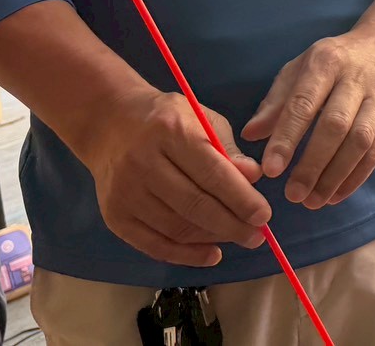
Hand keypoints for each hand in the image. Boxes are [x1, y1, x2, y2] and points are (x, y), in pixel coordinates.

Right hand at [80, 90, 269, 267]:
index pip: (212, 173)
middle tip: (256, 236)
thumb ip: (228, 149)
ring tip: (238, 238)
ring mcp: (126, 192)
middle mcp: (144, 163)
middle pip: (194, 205)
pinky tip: (210, 254)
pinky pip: (154, 245)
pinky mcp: (115, 216)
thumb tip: (254, 177)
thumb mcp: (201, 120)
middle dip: (231, 225)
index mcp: (171, 131)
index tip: (264, 215)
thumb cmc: (166, 120)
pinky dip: (185, 255)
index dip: (241, 198)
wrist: (110, 124)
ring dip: (212, 238)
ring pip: (176, 227)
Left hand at [243, 24, 374, 207]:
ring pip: (360, 141)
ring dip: (335, 176)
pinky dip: (356, 177)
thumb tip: (251, 134)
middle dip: (313, 164)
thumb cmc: (334, 61)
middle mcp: (356, 78)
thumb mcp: (300, 68)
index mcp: (326, 62)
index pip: (304, 103)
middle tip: (293, 195)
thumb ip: (276, 102)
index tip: (271, 170)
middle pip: (336, 125)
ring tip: (312, 201)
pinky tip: (336, 195)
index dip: (287, 137)